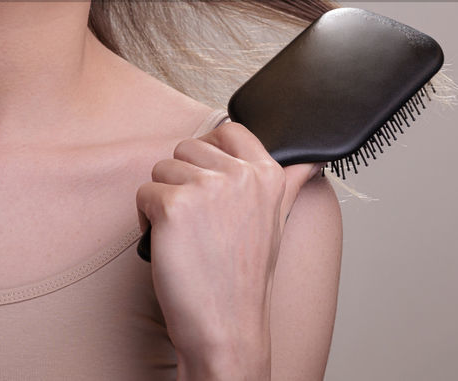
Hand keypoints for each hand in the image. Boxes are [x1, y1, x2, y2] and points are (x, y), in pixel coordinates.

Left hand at [135, 121, 320, 379]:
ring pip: (161, 168)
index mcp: (268, 174)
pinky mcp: (174, 206)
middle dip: (183, 181)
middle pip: (187, 148)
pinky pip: (144, 193)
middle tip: (199, 222)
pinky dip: (147, 219)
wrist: (227, 327)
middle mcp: (241, 175)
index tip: (210, 184)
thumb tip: (313, 160)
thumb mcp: (276, 222)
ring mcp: (207, 188)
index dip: (210, 154)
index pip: (229, 130)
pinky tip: (168, 244)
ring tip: (185, 235)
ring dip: (163, 200)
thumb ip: (289, 183)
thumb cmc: (245, 279)